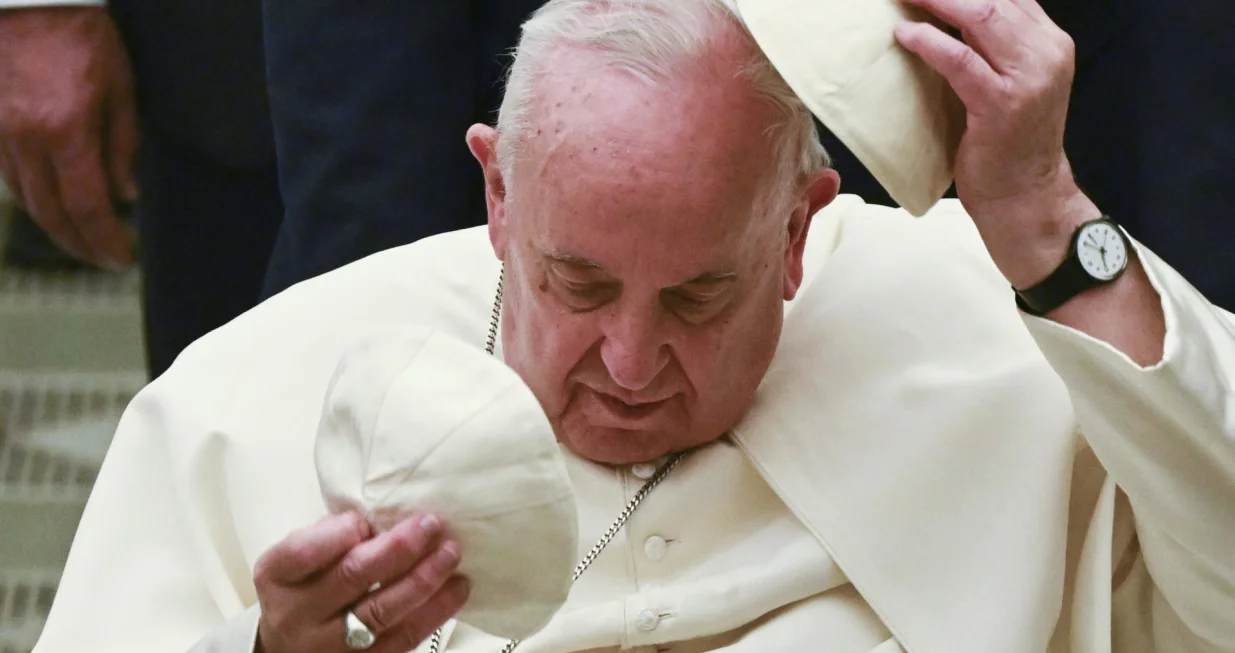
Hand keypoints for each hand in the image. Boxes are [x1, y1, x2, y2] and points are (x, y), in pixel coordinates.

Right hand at [0, 7, 138, 269]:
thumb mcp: (120, 86)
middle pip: (50, 213)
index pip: (88, 207)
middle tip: (104, 259)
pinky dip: (32, 197)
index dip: (105, 241)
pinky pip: (7, 175)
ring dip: (54, 225)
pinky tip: (52, 204)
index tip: (122, 259)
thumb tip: (126, 194)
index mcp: (66, 130)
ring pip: (24, 198)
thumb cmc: (80, 33)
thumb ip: (123, 145)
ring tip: (82, 238)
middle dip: (79, 244)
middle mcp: (24, 139)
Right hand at [253, 512, 468, 652]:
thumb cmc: (303, 586)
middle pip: (352, 577)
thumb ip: (330, 535)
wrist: (288, 648)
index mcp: (277, 576)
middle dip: (398, 548)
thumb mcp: (298, 557)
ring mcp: (328, 646)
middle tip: (431, 524)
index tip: (368, 518)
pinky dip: (434, 612)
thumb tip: (381, 518)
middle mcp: (298, 614)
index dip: (341, 531)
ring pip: (382, 612)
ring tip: (450, 553)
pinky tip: (456, 589)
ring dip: (423, 579)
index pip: (305, 551)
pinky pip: (403, 639)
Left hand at [894, 0, 1097, 287]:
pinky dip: (929, 43)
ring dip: (935, 0)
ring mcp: (1028, 77)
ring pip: (981, 16)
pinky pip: (960, 60)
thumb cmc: (1007, 143)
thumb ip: (989, 47)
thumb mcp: (1008, 82)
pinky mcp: (1003, 103)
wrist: (1025, 195)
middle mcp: (1046, 52)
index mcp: (1048, 42)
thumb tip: (941, 16)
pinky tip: (904, 35)